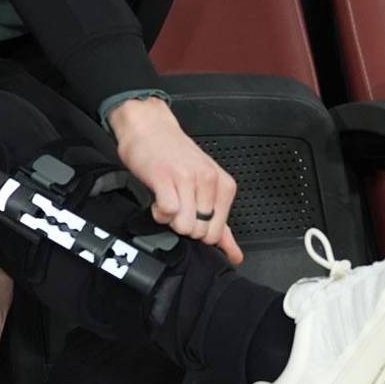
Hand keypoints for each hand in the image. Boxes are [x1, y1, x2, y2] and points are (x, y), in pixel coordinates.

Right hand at [108, 96, 243, 264]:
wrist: (149, 127)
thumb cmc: (175, 157)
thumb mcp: (205, 188)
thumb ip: (221, 225)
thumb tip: (235, 255)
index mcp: (223, 185)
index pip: (216, 234)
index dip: (198, 229)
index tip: (190, 211)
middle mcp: (209, 180)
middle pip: (198, 232)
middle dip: (183, 224)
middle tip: (177, 202)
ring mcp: (187, 178)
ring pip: (183, 225)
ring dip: (169, 218)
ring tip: (167, 200)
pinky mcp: (164, 177)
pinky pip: (166, 212)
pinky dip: (158, 212)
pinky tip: (158, 198)